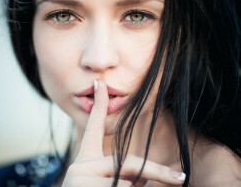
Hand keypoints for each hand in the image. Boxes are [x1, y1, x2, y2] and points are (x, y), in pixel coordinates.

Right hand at [62, 80, 185, 186]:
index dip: (98, 106)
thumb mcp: (107, 185)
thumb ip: (125, 176)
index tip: (99, 84)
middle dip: (155, 172)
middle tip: (181, 178)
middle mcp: (79, 166)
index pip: (92, 128)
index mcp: (84, 162)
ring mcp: (80, 179)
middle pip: (127, 163)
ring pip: (128, 184)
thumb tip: (144, 177)